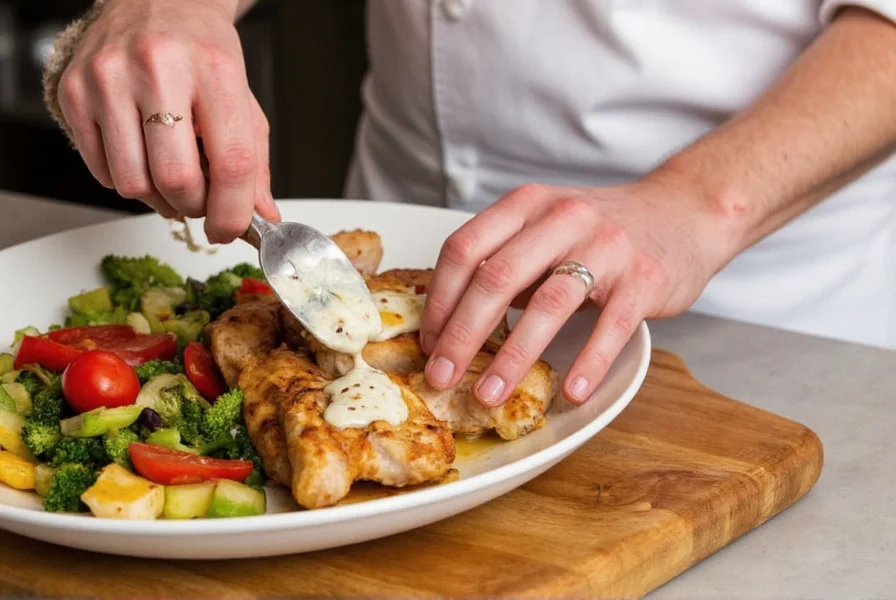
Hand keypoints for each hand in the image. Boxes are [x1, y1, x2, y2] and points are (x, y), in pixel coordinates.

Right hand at [56, 0, 278, 242]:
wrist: (156, 1)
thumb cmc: (202, 52)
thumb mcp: (242, 98)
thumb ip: (254, 161)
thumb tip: (261, 215)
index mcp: (214, 70)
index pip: (231, 163)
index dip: (233, 212)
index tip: (231, 228)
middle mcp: (157, 69)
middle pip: (176, 179)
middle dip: (194, 206)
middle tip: (202, 201)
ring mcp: (109, 79)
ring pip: (133, 183)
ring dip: (159, 201)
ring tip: (173, 182)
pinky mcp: (74, 92)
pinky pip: (101, 171)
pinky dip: (127, 182)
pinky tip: (144, 159)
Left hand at [419, 178, 731, 406]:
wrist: (683, 212)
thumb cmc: (602, 230)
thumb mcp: (545, 228)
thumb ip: (504, 262)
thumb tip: (452, 320)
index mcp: (526, 206)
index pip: (464, 249)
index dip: (440, 300)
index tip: (429, 343)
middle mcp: (561, 218)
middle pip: (495, 277)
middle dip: (462, 334)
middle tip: (442, 376)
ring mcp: (605, 246)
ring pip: (548, 303)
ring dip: (513, 355)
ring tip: (491, 393)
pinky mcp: (643, 277)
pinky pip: (611, 325)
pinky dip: (589, 361)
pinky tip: (571, 392)